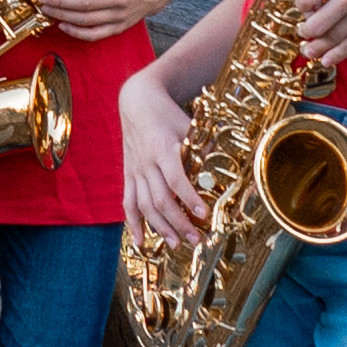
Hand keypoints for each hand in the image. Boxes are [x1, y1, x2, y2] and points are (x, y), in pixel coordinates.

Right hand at [115, 77, 212, 241]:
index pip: (176, 179)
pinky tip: (141, 241)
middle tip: (195, 239)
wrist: (138, 102)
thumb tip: (218, 173)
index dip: (189, 198)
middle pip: (160, 198)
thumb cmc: (168, 115)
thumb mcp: (189, 126)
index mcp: (163, 149)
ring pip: (144, 205)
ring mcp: (135, 170)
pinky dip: (133, 223)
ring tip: (175, 244)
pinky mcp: (128, 175)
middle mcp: (146, 162)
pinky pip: (128, 202)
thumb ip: (202, 149)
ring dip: (160, 227)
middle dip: (178, 221)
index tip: (203, 214)